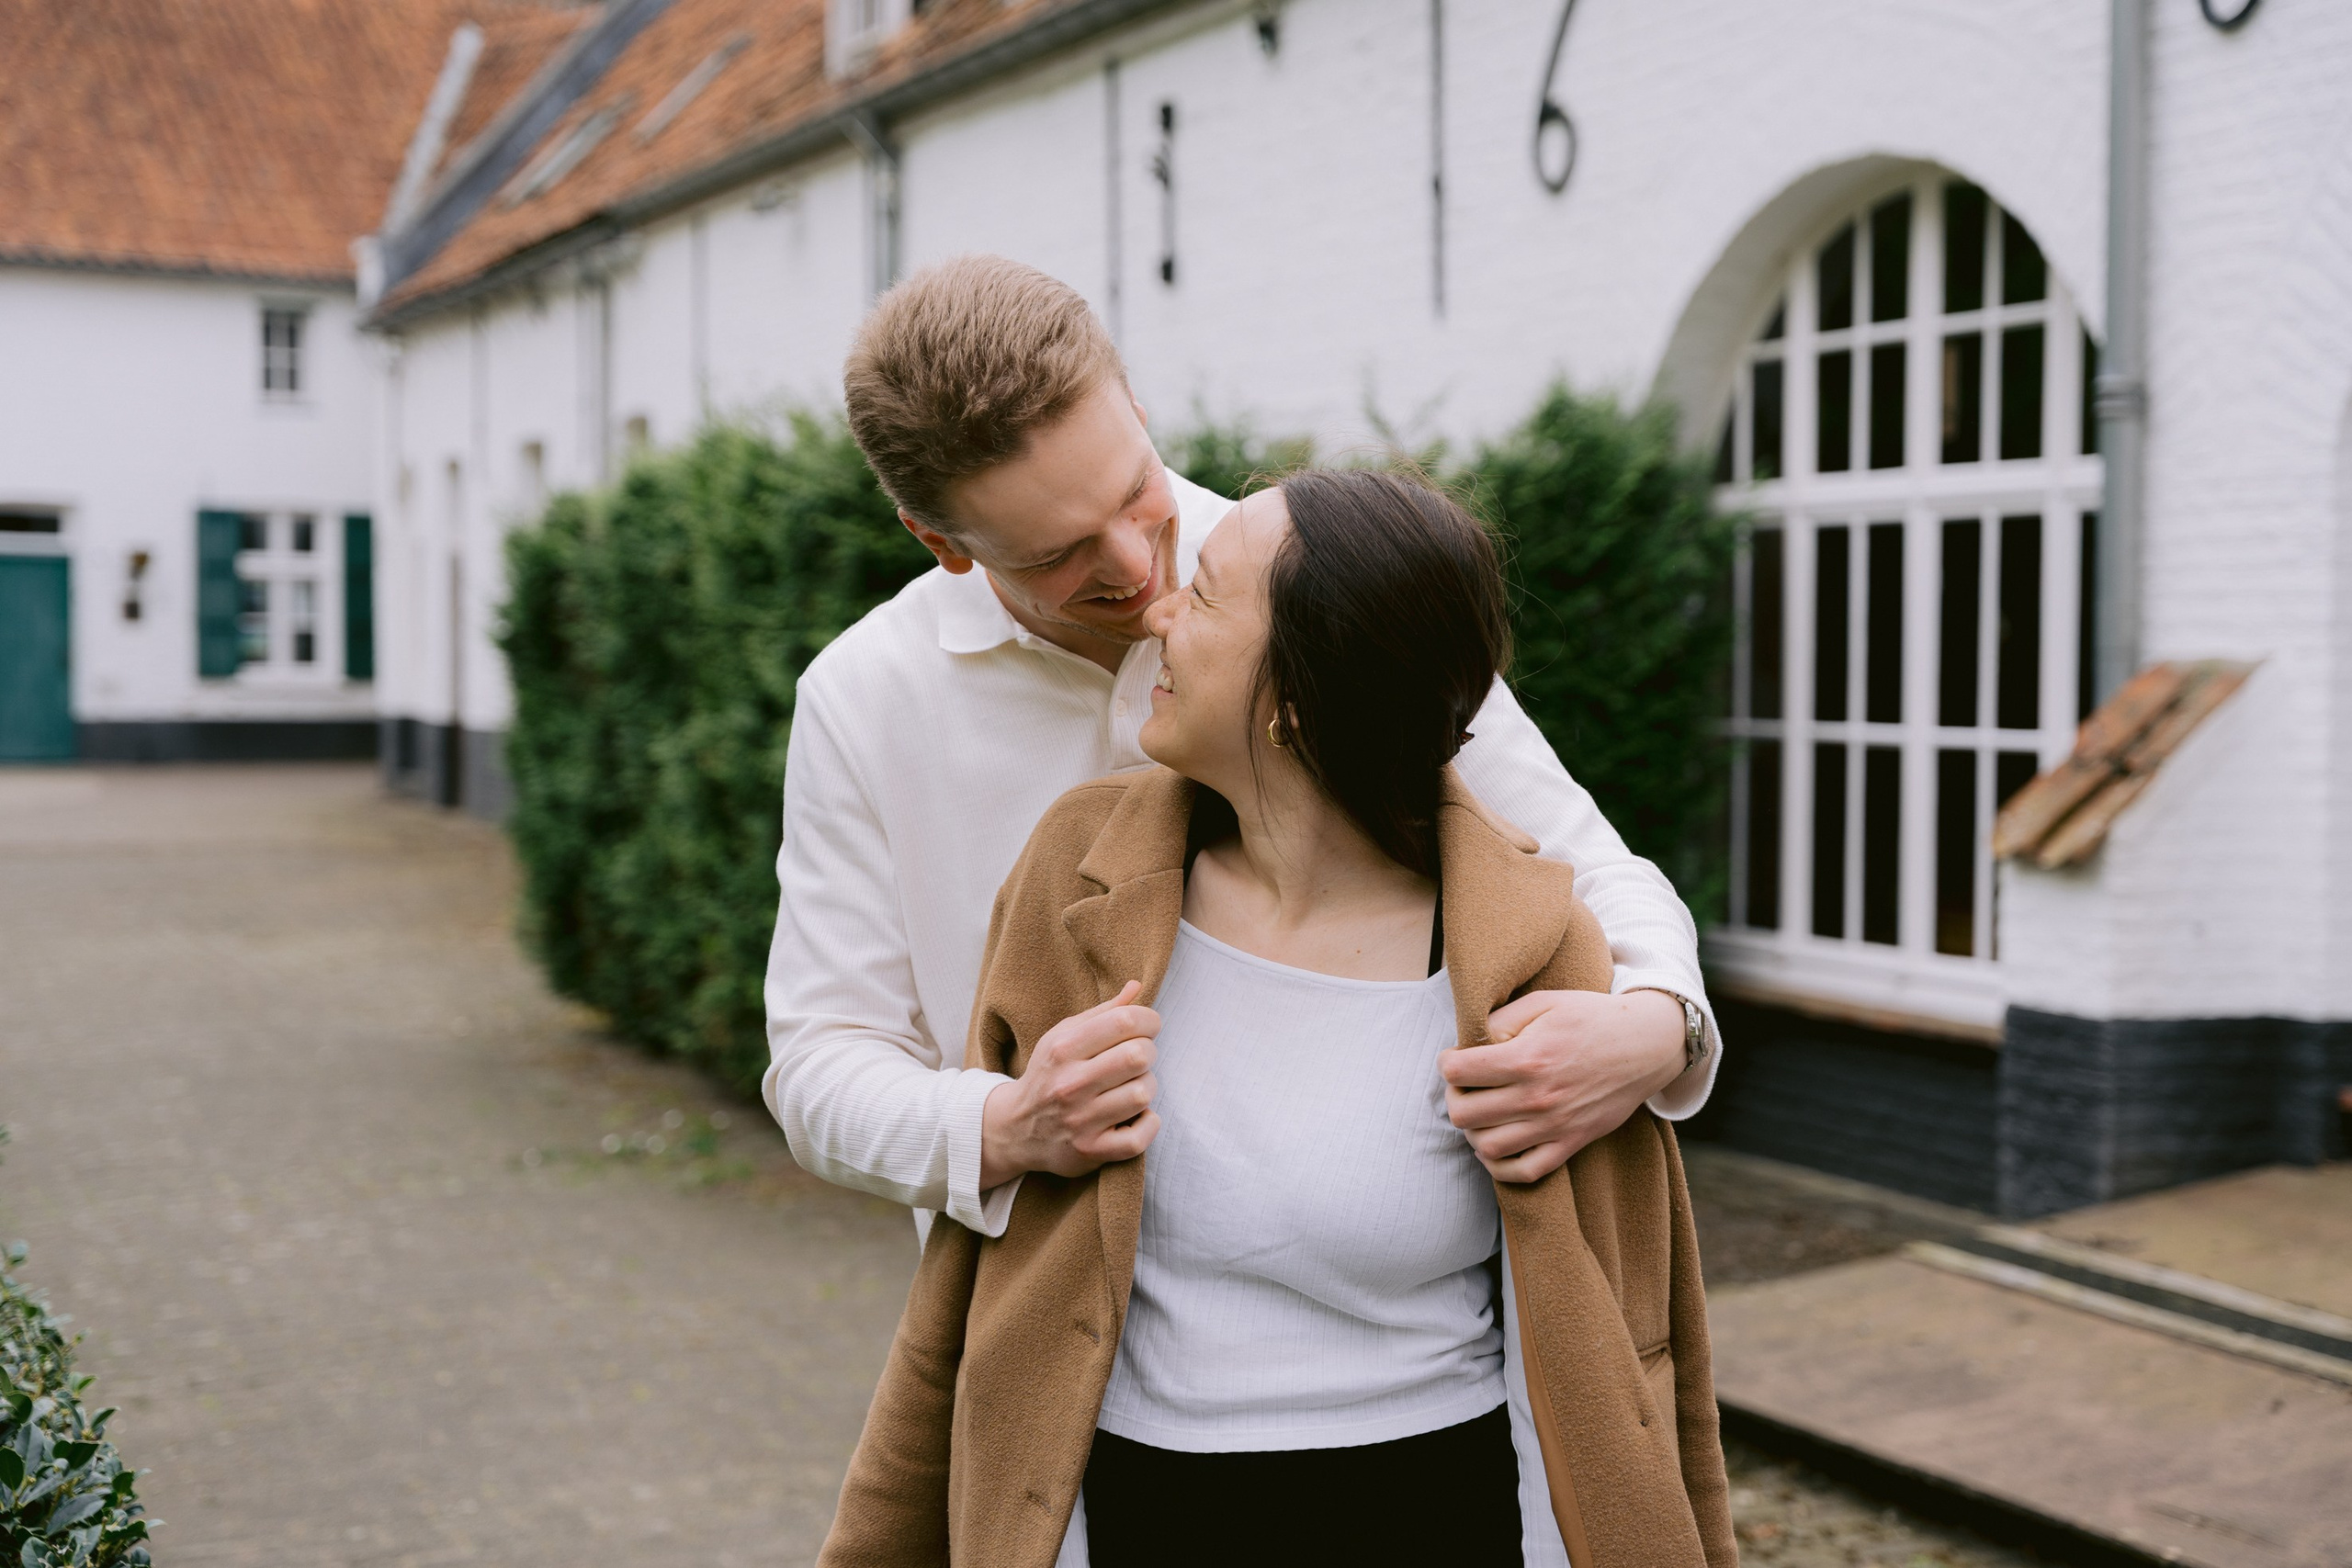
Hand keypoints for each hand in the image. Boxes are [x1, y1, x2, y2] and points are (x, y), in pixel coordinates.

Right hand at [979, 981, 1161, 1187]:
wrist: (1015, 1129)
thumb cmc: (1049, 1075)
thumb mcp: (1063, 1036)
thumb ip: (1103, 1012)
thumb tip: (1137, 987)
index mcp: (1063, 1049)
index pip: (1124, 1022)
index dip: (1149, 1020)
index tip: (1148, 1028)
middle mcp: (1070, 1084)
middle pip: (1138, 1055)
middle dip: (1148, 1052)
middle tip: (1139, 1058)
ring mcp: (1080, 1120)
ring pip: (1143, 1094)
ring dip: (1146, 1088)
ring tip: (1131, 1087)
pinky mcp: (1090, 1151)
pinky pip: (1139, 1137)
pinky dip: (1147, 1124)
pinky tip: (1135, 1117)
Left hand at [1439, 989, 1686, 1182]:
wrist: (1645, 1044)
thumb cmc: (1591, 1017)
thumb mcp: (1543, 1002)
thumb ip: (1500, 1021)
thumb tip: (1466, 1044)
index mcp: (1527, 1058)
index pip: (1458, 1072)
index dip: (1447, 1062)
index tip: (1456, 1058)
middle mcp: (1537, 1097)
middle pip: (1464, 1114)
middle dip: (1454, 1097)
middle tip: (1465, 1086)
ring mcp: (1555, 1125)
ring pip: (1487, 1148)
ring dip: (1473, 1132)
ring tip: (1481, 1113)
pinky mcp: (1572, 1143)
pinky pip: (1525, 1172)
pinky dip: (1501, 1166)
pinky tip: (1497, 1144)